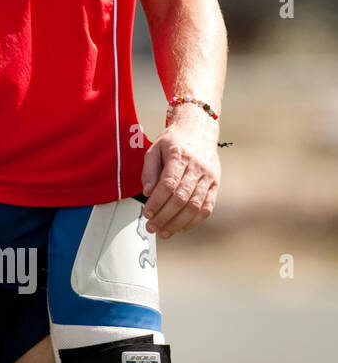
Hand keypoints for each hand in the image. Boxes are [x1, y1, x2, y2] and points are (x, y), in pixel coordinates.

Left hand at [140, 109, 220, 238]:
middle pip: (182, 197)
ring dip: (178, 222)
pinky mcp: (216, 185)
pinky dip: (194, 221)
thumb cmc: (173, 142)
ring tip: (164, 232)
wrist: (198, 130)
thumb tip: (147, 192)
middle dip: (165, 216)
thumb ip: (149, 170)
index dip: (157, 202)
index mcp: (180, 156)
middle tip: (151, 227)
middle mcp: (198, 167)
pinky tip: (180, 227)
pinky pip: (207, 207)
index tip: (147, 213)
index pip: (169, 183)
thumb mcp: (155, 149)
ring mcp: (210, 177)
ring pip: (195, 205)